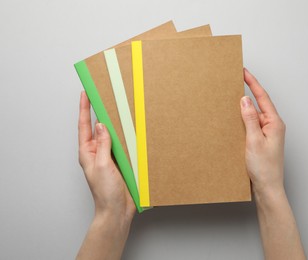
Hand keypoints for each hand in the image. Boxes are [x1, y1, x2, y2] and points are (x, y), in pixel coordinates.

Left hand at [78, 91, 135, 221]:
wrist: (117, 210)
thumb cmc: (105, 193)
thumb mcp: (102, 165)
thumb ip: (103, 145)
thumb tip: (101, 125)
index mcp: (88, 153)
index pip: (84, 126)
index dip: (84, 108)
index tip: (85, 93)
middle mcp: (98, 153)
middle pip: (98, 128)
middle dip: (100, 112)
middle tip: (104, 96)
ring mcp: (109, 158)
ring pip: (112, 136)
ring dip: (115, 124)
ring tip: (118, 109)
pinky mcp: (121, 163)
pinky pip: (123, 146)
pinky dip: (126, 137)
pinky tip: (132, 131)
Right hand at [240, 68, 285, 196]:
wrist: (267, 188)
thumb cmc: (264, 168)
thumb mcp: (254, 140)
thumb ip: (249, 119)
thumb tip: (245, 100)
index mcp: (275, 123)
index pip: (262, 97)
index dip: (253, 83)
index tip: (244, 72)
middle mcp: (273, 126)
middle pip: (258, 104)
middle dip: (247, 93)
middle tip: (235, 81)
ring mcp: (267, 134)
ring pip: (253, 116)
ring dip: (243, 110)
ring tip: (230, 102)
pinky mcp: (261, 141)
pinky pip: (251, 126)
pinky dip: (243, 122)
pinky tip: (233, 122)